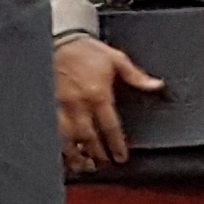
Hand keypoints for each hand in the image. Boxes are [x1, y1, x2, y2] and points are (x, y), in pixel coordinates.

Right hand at [53, 33, 160, 171]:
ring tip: (82, 165)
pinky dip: (56, 143)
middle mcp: (78, 103)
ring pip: (67, 137)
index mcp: (98, 94)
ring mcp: (59, 105)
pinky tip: (60, 152)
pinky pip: (51, 128)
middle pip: (88, 137)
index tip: (120, 157)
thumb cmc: (86, 49)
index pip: (109, 127)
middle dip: (96, 153)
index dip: (116, 145)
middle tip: (102, 164)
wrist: (59, 38)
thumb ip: (137, 76)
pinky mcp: (46, 103)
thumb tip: (157, 86)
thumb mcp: (116, 59)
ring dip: (75, 153)